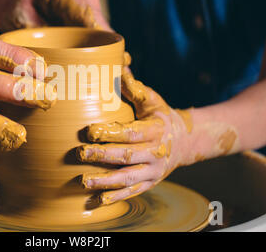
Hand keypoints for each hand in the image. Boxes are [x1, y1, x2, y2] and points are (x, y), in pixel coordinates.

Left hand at [77, 71, 193, 204]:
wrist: (185, 141)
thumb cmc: (161, 116)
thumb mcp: (152, 100)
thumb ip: (134, 87)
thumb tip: (119, 63)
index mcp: (155, 130)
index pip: (131, 133)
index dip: (111, 132)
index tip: (89, 131)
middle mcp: (155, 153)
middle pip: (127, 156)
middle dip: (102, 156)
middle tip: (80, 154)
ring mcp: (154, 171)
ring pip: (128, 178)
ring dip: (106, 181)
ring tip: (83, 181)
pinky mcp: (150, 183)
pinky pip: (133, 192)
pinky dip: (116, 197)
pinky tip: (97, 201)